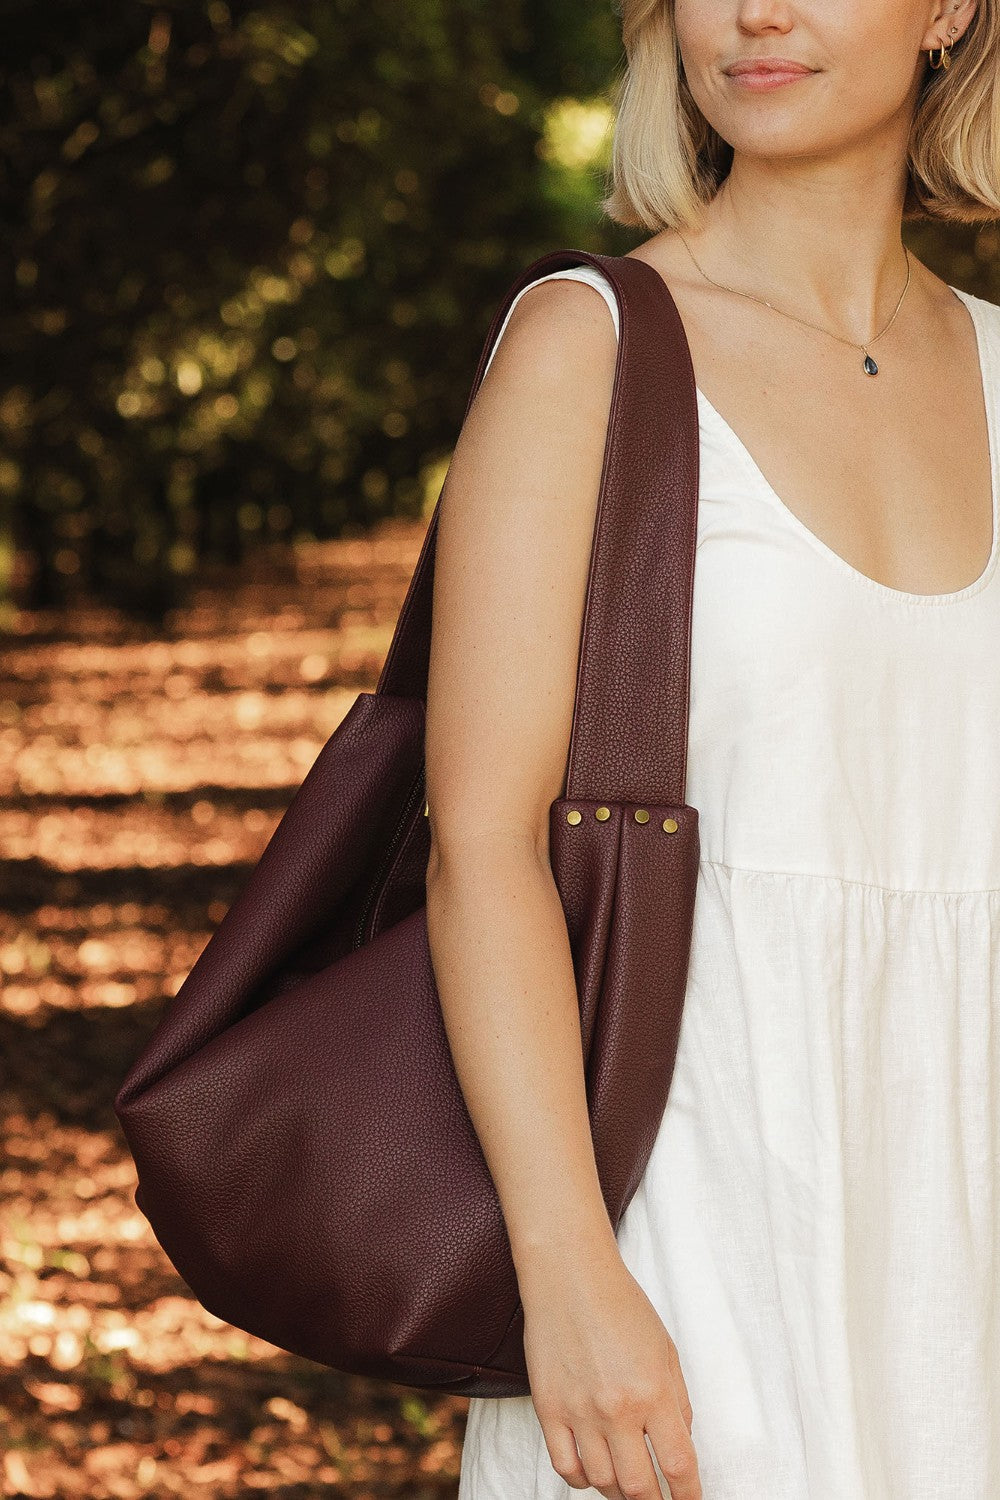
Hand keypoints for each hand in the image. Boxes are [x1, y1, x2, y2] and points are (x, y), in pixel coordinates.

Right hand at [519, 1248, 700, 1499]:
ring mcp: (579, 1412)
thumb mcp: (665, 1349)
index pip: (678, 1465)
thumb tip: (679, 1442)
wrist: (569, 1275)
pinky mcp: (548, 1409)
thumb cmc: (620, 1304)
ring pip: (603, 1483)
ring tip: (628, 1483)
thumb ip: (677, 1400)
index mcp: (653, 1391)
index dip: (689, 1495)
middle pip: (639, 1487)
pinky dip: (582, 1479)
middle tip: (659, 1498)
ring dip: (619, 1491)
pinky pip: (565, 1467)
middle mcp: (617, 1409)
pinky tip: (594, 1471)